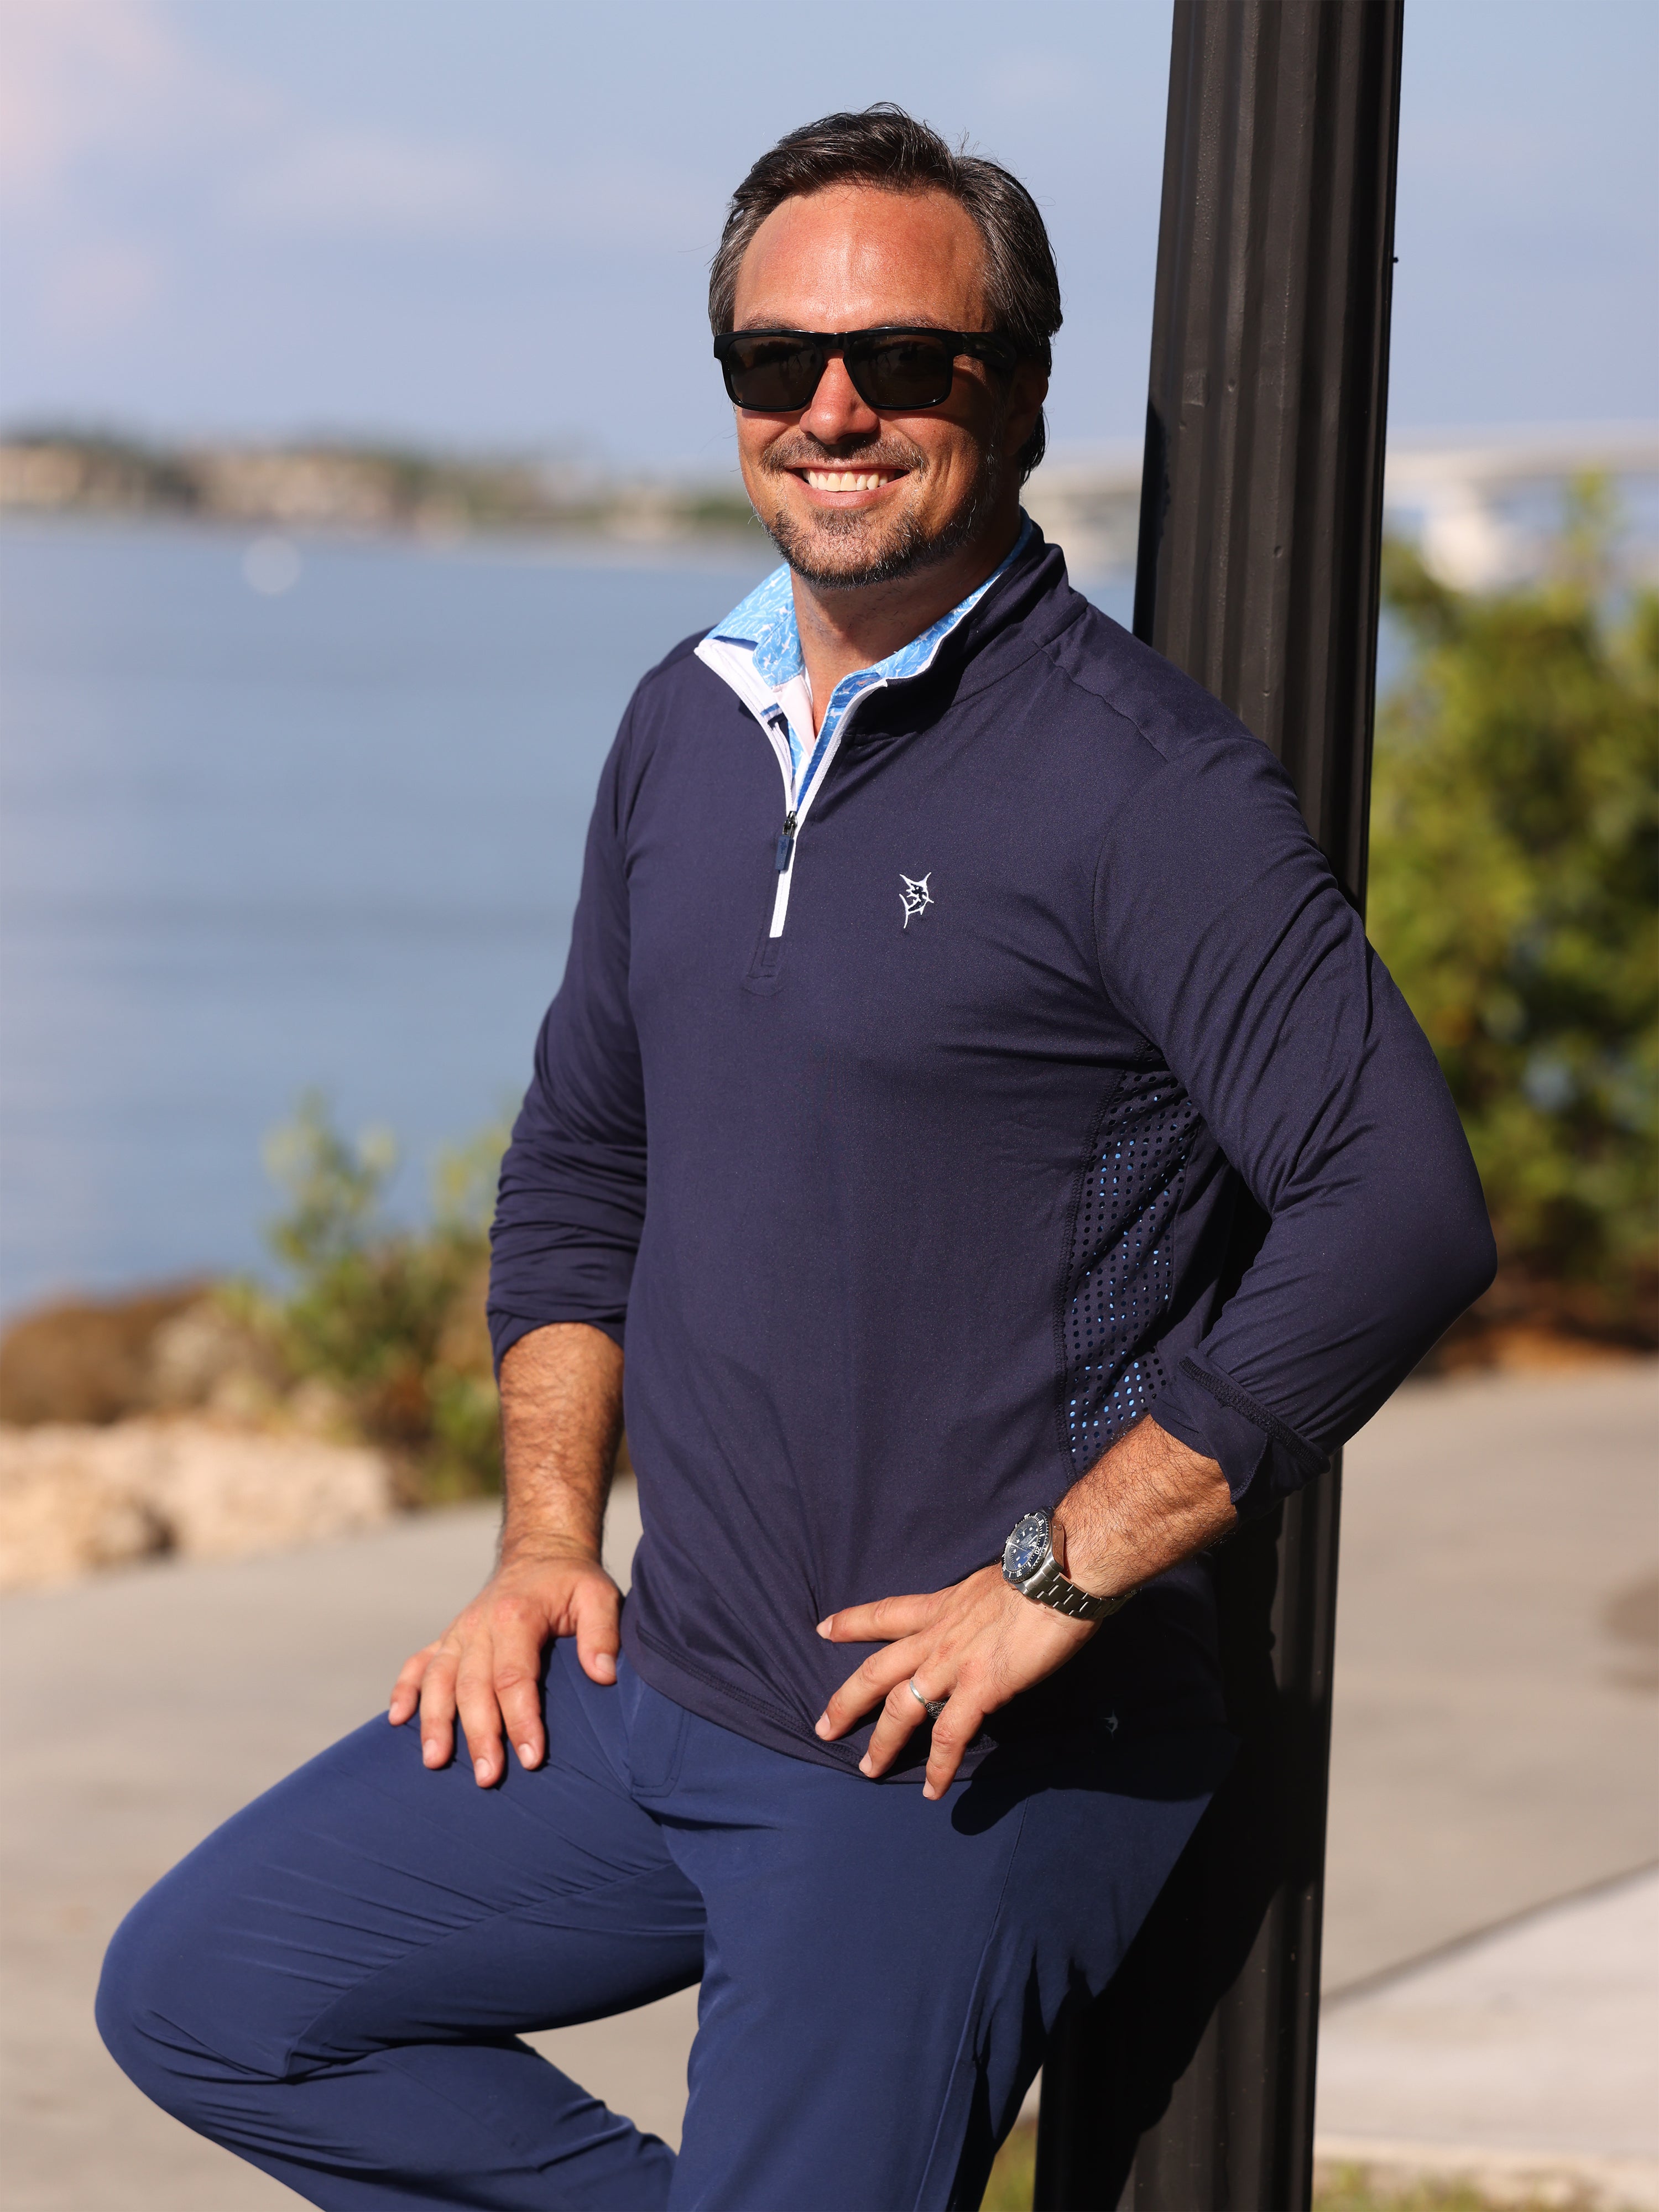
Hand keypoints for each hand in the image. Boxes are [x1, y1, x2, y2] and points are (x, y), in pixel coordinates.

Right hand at [387, 1547, 620, 1787]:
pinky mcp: (447, 1637)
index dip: (522, 1720)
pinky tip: (397, 1720)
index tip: (532, 1758)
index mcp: (516, 1615)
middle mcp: (480, 1624)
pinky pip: (417, 1663)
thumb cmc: (572, 1582)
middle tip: (488, 1778)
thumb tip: (603, 1676)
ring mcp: (459, 1631)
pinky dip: (404, 1691)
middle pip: (472, 1687)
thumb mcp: (599, 1596)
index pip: (514, 1677)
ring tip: (435, 1761)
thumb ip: (602, 1633)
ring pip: (437, 1680)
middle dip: (478, 1735)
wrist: (541, 1554)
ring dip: (434, 1722)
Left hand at [814, 1564, 1095, 1798]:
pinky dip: (939, 1766)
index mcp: (941, 1607)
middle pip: (876, 1670)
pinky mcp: (980, 1688)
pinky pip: (949, 1735)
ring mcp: (953, 1664)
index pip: (886, 1614)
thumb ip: (975, 1608)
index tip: (824, 1629)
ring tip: (867, 1770)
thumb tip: (982, 1619)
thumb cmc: (1037, 1573)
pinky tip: (932, 1790)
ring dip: (882, 1742)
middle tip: (823, 1727)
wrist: (1058, 1577)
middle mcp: (937, 1637)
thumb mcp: (989, 1585)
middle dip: (846, 1700)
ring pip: (900, 1708)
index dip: (853, 1622)